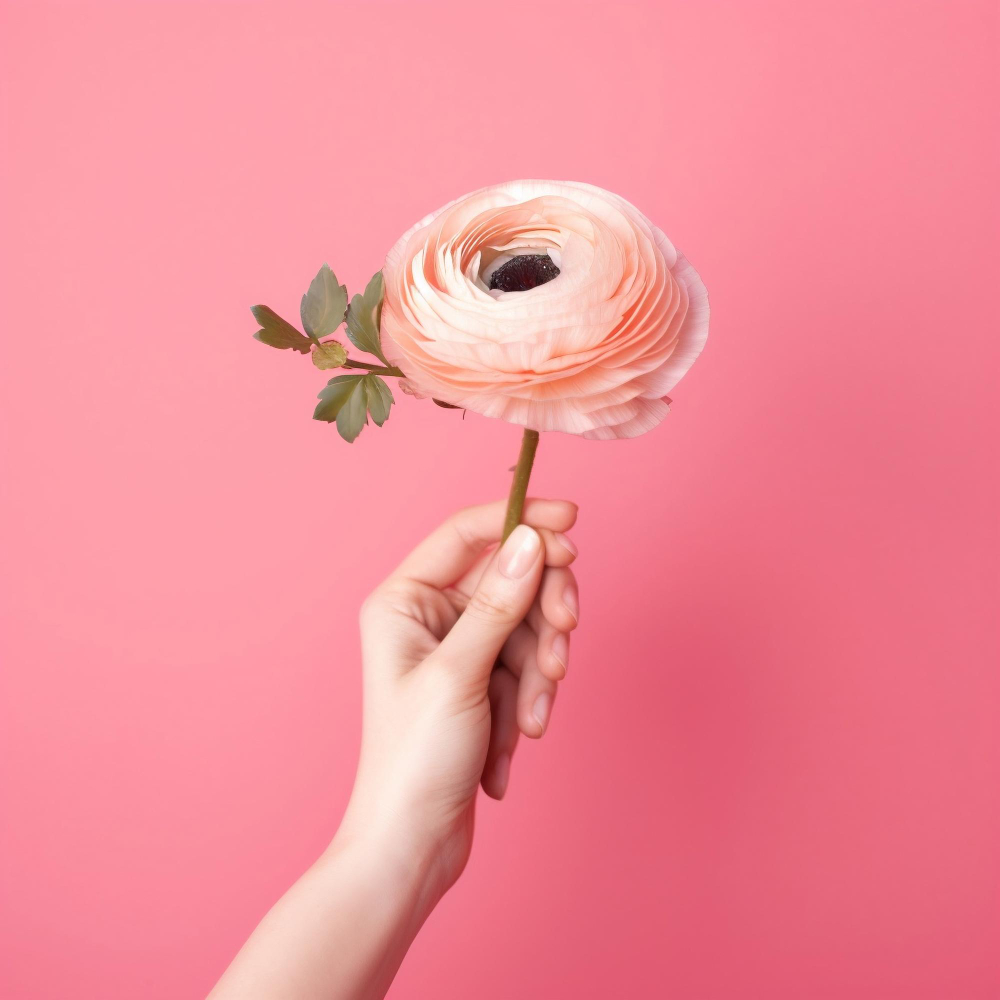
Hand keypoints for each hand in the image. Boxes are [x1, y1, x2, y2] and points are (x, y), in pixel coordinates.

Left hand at [338, 498, 579, 898]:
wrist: (413, 846)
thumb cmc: (413, 761)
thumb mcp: (461, 674)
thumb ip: (501, 602)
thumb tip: (531, 540)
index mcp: (405, 599)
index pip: (468, 533)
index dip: (521, 519)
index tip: (572, 521)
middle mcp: (429, 616)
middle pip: (509, 577)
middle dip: (544, 609)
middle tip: (566, 632)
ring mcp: (459, 649)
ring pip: (528, 624)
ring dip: (542, 667)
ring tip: (532, 715)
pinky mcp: (482, 681)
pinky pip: (527, 663)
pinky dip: (533, 695)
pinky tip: (519, 736)